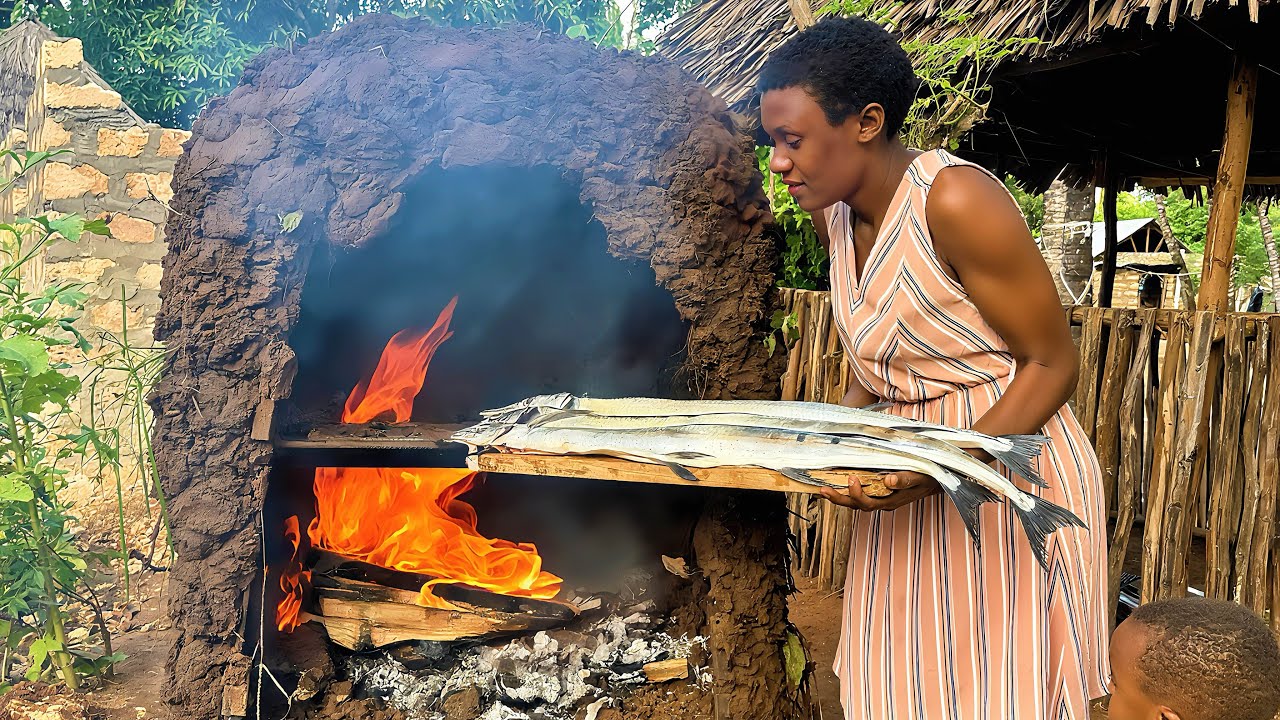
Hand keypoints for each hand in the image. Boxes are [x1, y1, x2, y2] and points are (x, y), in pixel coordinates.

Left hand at [819, 471, 941, 510]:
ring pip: (855, 502)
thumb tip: (888, 480)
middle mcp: (882, 502)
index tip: (852, 479)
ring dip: (840, 496)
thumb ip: (905, 480)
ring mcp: (880, 499)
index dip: (857, 494)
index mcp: (890, 501)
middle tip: (823, 490)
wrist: (936, 481)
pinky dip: (847, 491)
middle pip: (856, 505)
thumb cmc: (928, 479)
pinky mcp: (879, 492)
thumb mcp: (919, 477)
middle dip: (839, 499)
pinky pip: (860, 495)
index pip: (868, 503)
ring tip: (823, 490)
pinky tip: (837, 483)